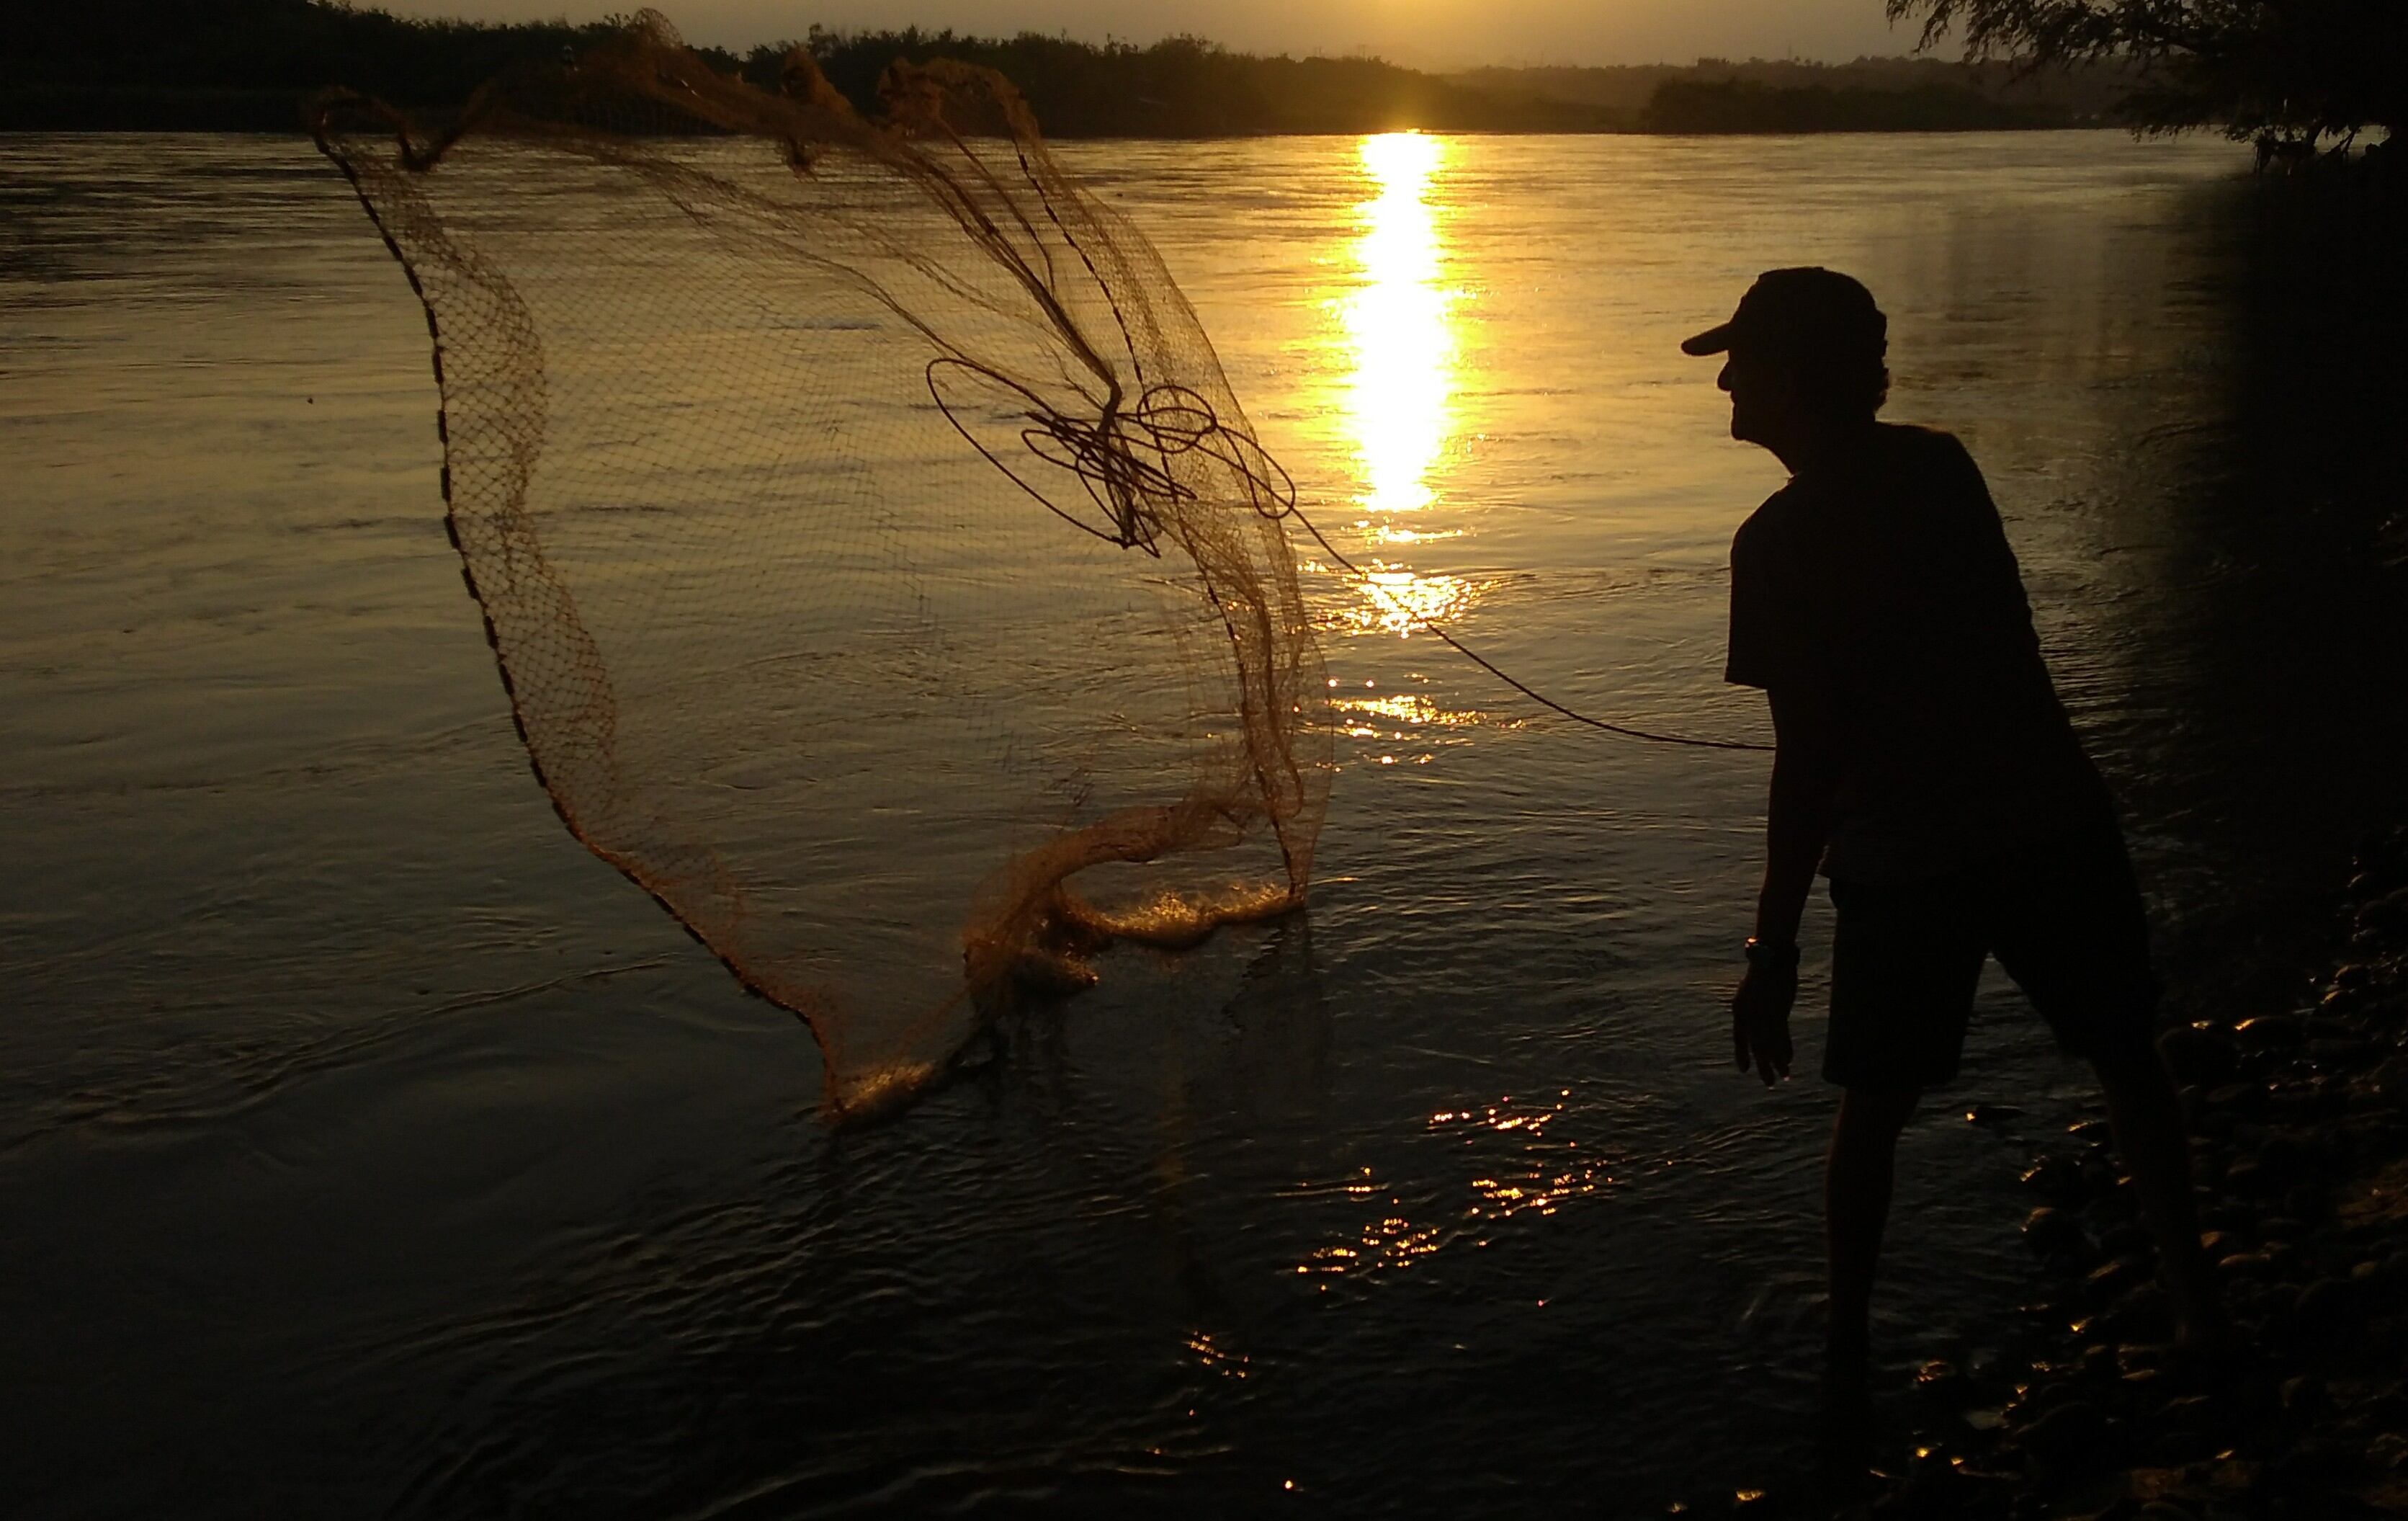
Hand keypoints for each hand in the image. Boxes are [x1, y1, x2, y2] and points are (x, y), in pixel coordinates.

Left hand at [1731, 962, 1795, 1086]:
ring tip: (1783, 1077)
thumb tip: (1762, 1024)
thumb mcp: (1752, 993)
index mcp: (1739, 1011)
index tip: (1744, 1069)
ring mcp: (1763, 1015)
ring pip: (1769, 1046)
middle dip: (1762, 1066)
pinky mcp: (1778, 1013)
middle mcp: (1748, 1016)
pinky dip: (1785, 1050)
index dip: (1741, 1055)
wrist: (1771, 958)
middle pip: (1756, 1047)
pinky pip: (1782, 1037)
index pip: (1738, 1039)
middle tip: (1768, 1083)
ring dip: (1777, 1063)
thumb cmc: (1763, 973)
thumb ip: (1753, 1010)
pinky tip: (1789, 1061)